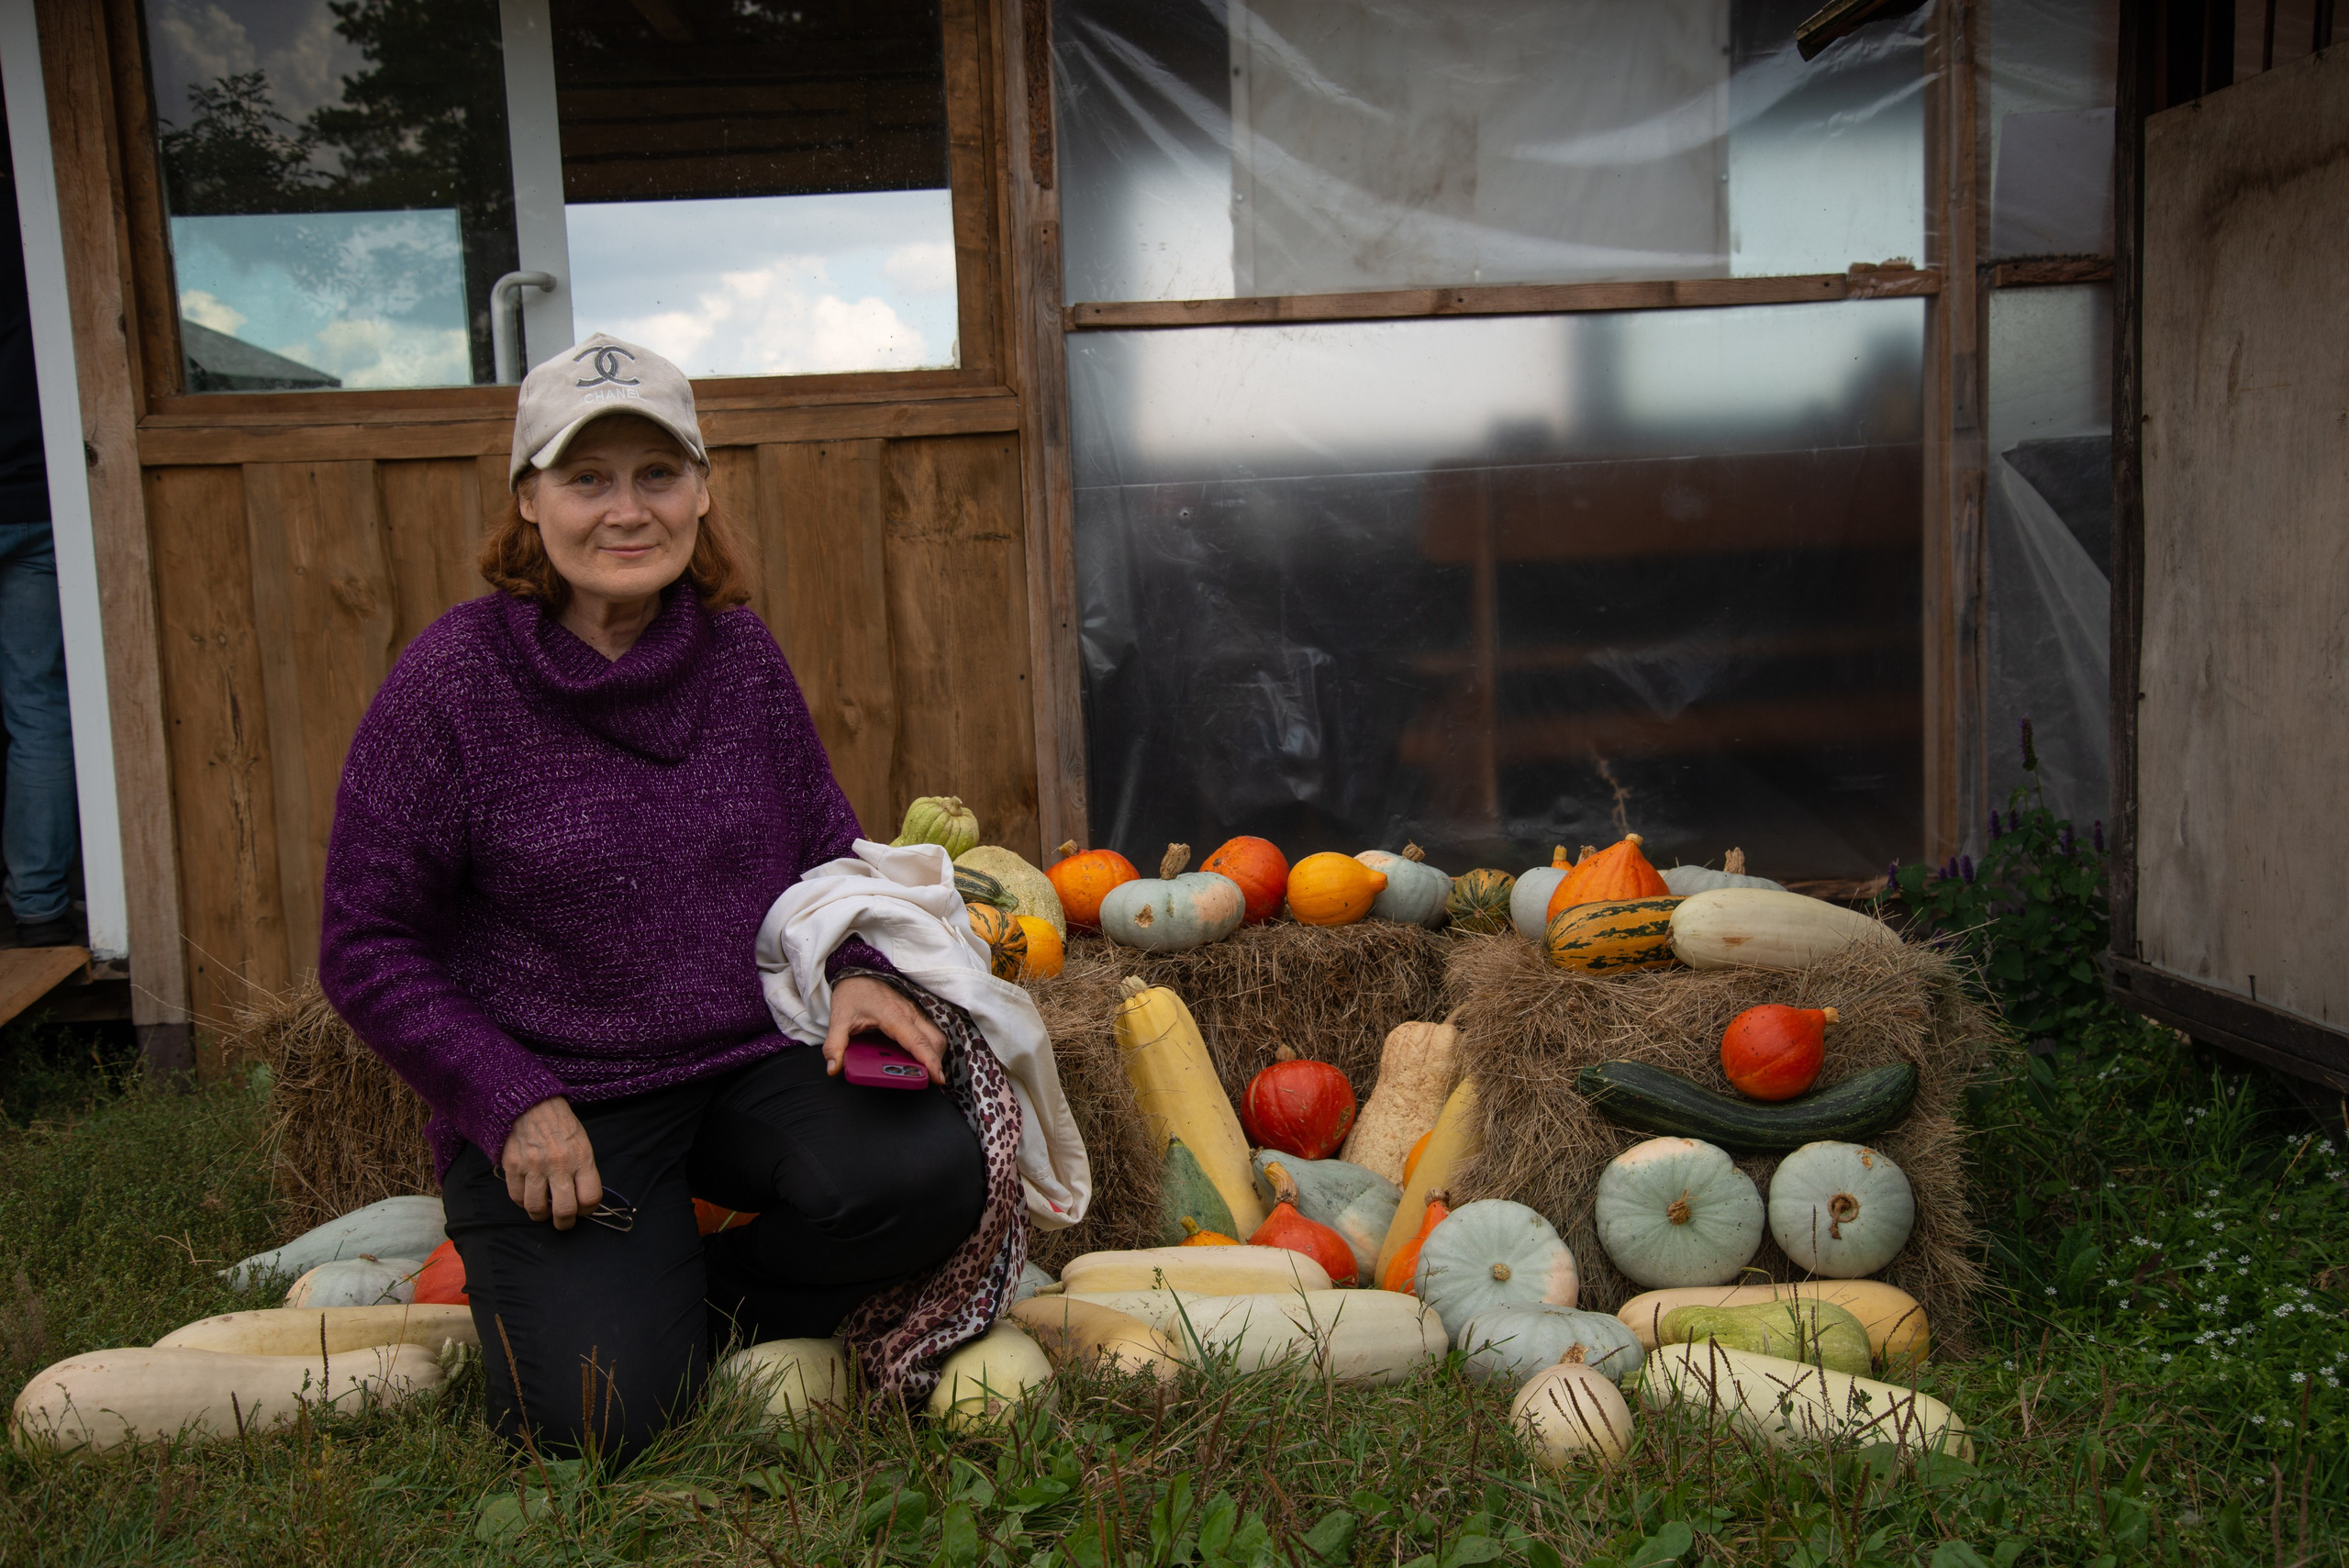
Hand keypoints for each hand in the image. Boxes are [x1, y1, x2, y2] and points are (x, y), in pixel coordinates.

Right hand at [497, 1097, 603, 1228]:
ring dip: (541, 1216)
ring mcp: (533, 1166)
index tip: (583, 1209)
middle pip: (565, 1210)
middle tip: (563, 1222)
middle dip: (565, 1223)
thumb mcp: (582, 1143)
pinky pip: (517, 1197)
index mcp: (581, 1158)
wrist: (531, 1104)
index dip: (588, 1210)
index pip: (590, 1197)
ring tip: (544, 1213)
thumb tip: (582, 1199)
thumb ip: (584, 1171)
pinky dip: (523, 1202)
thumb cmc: (561, 1125)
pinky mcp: (513, 1166)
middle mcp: (558, 1164)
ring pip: (537, 1208)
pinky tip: (528, 1197)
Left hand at [825, 975, 947, 1084]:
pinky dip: (930, 1044)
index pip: (917, 1041)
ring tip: (923, 1069)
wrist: (856, 971)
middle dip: (936, 1060)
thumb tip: (833, 1069)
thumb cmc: (850, 993)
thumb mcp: (838, 1019)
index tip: (937, 1078)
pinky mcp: (914, 1011)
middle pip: (935, 1040)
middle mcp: (908, 1012)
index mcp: (892, 1015)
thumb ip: (834, 1045)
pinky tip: (918, 1054)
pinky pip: (930, 1029)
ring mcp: (914, 1010)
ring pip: (936, 1034)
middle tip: (927, 1078)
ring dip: (934, 1052)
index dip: (929, 1061)